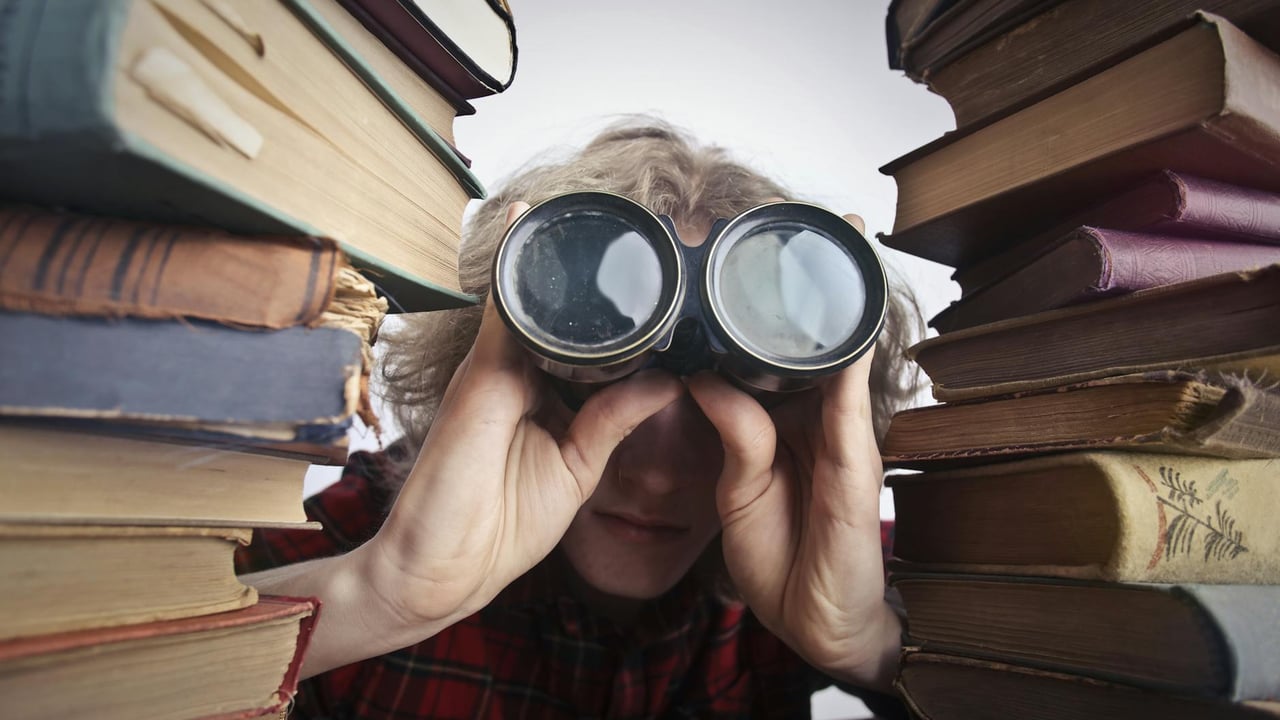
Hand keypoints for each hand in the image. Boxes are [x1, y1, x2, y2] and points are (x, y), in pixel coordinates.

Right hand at [357, 203, 684, 633]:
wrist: (441, 567)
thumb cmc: (501, 526)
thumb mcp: (576, 468)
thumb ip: (614, 420)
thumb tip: (669, 380)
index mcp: (543, 393)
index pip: (584, 339)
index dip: (617, 313)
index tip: (661, 279)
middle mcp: (517, 370)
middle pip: (560, 309)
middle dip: (592, 274)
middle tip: (646, 232)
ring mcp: (496, 366)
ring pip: (531, 297)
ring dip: (559, 258)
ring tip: (604, 211)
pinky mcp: (481, 372)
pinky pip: (502, 307)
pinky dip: (516, 267)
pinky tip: (533, 223)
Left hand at [686, 212, 901, 691]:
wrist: (816, 620)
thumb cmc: (780, 554)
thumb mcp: (740, 486)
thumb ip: (733, 430)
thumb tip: (703, 376)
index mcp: (784, 418)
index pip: (770, 349)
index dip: (760, 304)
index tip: (743, 250)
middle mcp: (816, 415)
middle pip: (812, 338)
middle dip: (809, 281)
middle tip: (800, 218)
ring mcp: (841, 434)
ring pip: (839, 354)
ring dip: (837, 299)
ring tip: (836, 237)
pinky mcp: (856, 461)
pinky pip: (850, 401)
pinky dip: (850, 357)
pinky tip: (846, 316)